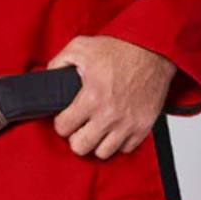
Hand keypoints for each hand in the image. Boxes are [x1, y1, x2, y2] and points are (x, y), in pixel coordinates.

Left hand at [46, 35, 176, 158]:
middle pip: (81, 147)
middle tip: (78, 126)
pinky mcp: (143, 127)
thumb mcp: (80, 46)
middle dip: (75, 137)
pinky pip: (125, 149)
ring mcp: (128, 124)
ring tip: (96, 128)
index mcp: (91, 97)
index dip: (61, 122)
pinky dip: (118, 142)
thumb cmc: (119, 48)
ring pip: (103, 152)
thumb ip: (59, 61)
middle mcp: (109, 115)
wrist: (151, 50)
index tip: (65, 117)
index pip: (63, 128)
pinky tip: (114, 128)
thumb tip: (48, 76)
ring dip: (96, 141)